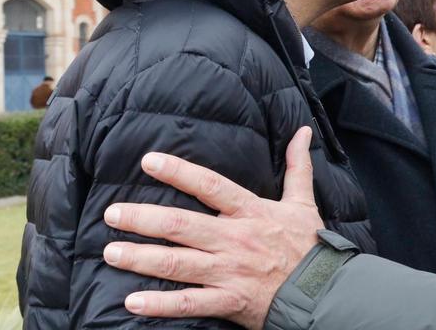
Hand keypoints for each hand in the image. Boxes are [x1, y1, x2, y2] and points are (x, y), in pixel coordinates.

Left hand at [102, 127, 322, 328]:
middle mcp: (235, 239)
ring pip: (178, 263)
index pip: (210, 186)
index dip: (179, 172)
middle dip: (144, 218)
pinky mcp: (228, 301)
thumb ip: (298, 166)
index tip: (149, 161)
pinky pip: (189, 303)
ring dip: (141, 258)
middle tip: (112, 213)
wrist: (324, 291)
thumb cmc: (309, 245)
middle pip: (182, 225)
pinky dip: (160, 304)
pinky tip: (133, 301)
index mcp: (251, 212)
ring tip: (111, 252)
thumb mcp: (304, 201)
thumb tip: (302, 131)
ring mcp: (229, 272)